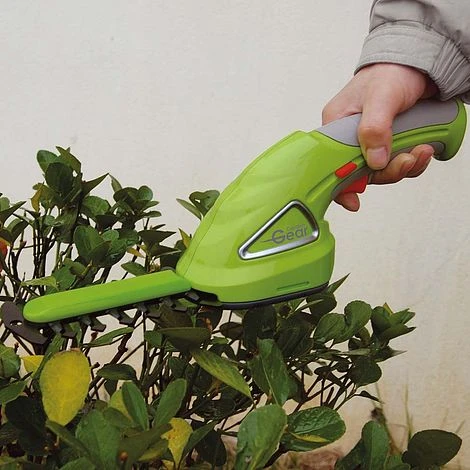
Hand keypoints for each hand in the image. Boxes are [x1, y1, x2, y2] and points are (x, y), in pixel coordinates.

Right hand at [322, 63, 437, 210]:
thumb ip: (375, 127)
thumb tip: (374, 160)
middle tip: (405, 162)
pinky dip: (412, 161)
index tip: (353, 199)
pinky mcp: (388, 143)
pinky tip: (423, 149)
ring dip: (403, 166)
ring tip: (421, 151)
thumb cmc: (391, 71)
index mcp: (336, 126)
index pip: (331, 163)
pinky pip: (396, 163)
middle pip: (360, 172)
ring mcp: (370, 142)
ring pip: (381, 170)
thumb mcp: (381, 96)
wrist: (419, 63)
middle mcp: (350, 137)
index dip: (341, 185)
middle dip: (386, 172)